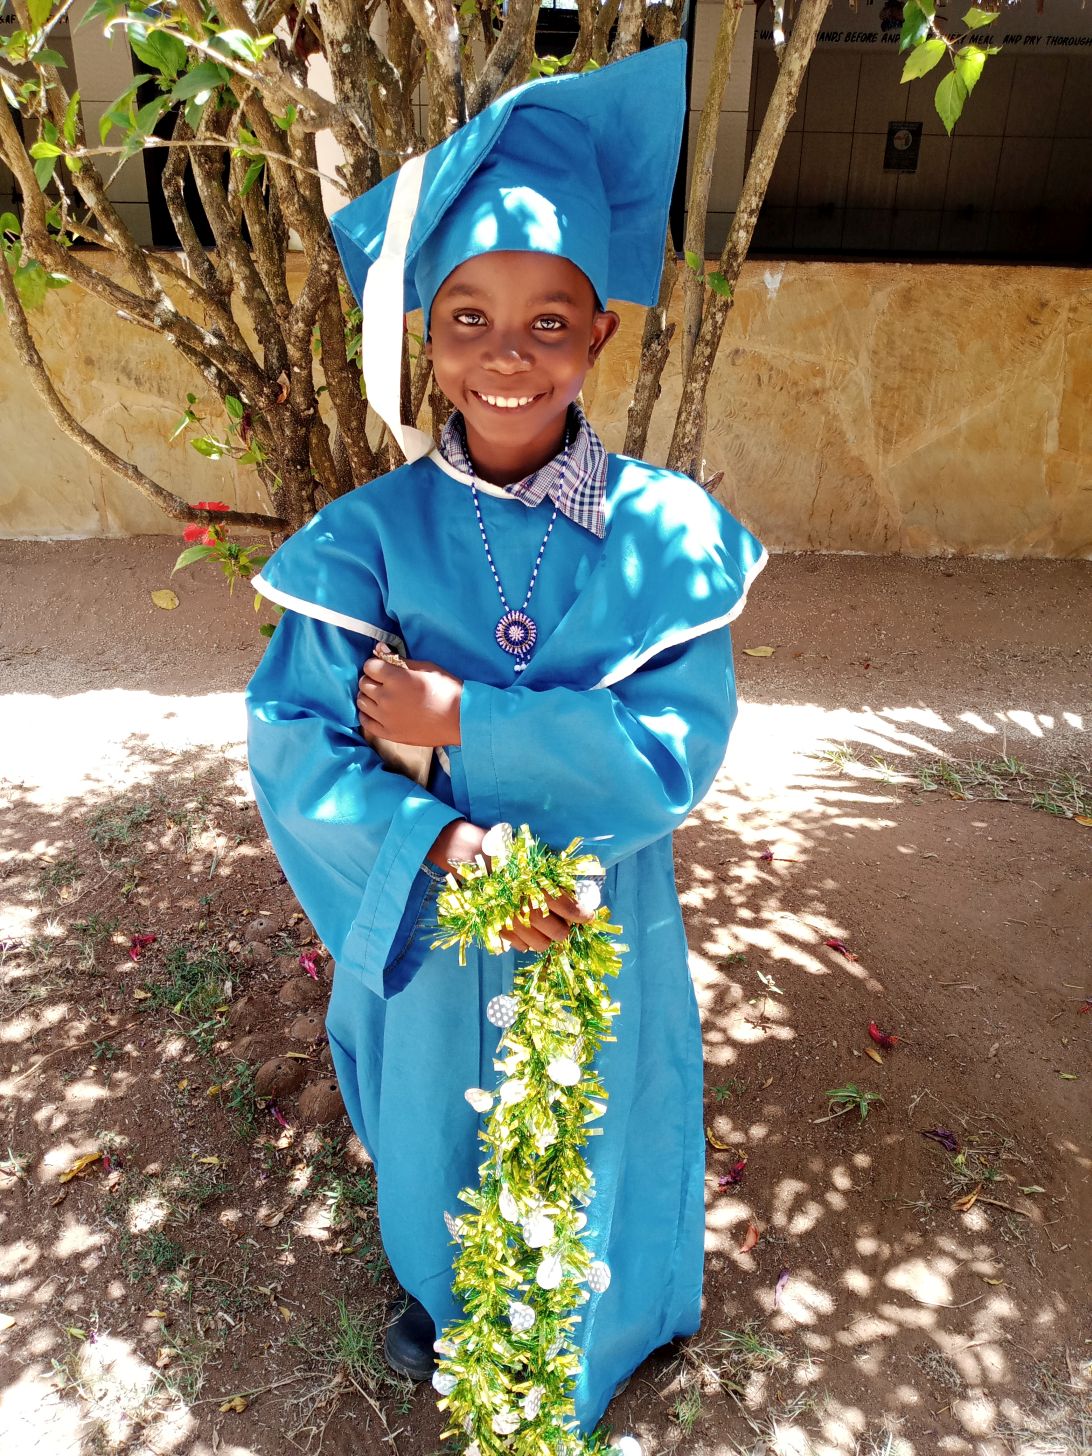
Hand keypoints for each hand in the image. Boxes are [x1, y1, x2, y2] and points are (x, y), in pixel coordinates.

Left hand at [357, 643, 461, 746]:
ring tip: (381, 696)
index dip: (376, 664)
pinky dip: (368, 714)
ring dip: (368, 696)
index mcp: (396, 679)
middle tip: (384, 681)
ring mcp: (386, 718)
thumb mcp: (426, 668)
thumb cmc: (447, 690)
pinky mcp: (389, 733)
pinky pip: (365, 722)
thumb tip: (379, 648)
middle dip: (371, 679)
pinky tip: (377, 711)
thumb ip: (400, 660)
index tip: (384, 667)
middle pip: (363, 683)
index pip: (369, 666)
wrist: (460, 720)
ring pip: (361, 702)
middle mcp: (387, 698)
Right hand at [427, 821, 592, 953]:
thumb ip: (557, 879)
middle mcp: (527, 910)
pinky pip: (521, 946)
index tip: (588, 916)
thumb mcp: (536, 862)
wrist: (473, 859)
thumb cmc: (509, 857)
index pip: (571, 911)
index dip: (584, 916)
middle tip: (563, 919)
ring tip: (544, 924)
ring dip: (546, 936)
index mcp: (540, 889)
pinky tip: (525, 926)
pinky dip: (527, 940)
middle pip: (559, 934)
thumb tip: (577, 896)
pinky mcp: (498, 931)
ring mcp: (511, 924)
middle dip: (564, 928)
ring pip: (541, 944)